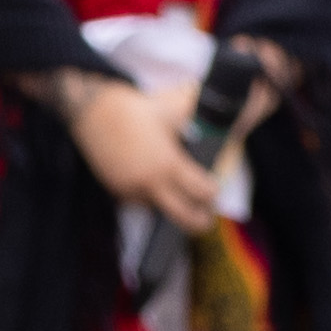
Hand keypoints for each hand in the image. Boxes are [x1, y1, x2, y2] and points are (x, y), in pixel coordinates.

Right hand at [55, 69, 213, 217]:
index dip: (212, 193)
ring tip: (181, 194)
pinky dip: (151, 198)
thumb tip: (237, 115)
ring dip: (171, 206)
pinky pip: (140, 203)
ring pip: (160, 211)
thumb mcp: (176, 111)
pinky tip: (157, 185)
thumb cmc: (138, 109)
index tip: (214, 189)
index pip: (202, 194)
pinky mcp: (115, 190)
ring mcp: (130, 189)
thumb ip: (201, 124)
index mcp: (168, 164)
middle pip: (184, 218)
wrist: (93, 110)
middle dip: (199, 220)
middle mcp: (149, 182)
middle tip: (207, 216)